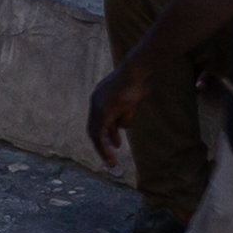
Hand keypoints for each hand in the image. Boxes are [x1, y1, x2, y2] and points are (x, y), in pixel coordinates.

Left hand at [86, 51, 151, 169]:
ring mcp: (98, 106)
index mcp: (100, 99)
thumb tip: (123, 127)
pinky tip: (112, 154)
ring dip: (104, 149)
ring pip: (98, 133)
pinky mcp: (104, 110)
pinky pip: (102, 132)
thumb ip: (124, 113)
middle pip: (94, 129)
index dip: (104, 136)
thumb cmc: (138, 81)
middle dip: (101, 147)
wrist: (137, 69)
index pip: (97, 122)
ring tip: (111, 162)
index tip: (112, 146)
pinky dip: (106, 146)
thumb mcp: (131, 100)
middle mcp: (96, 102)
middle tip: (109, 160)